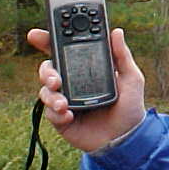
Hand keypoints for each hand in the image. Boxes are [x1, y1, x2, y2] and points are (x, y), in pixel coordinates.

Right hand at [29, 28, 145, 152]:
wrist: (127, 138)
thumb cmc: (130, 105)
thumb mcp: (131, 78)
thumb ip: (122, 55)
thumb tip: (116, 31)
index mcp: (85, 67)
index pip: (64, 49)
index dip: (48, 40)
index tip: (37, 34)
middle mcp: (71, 81)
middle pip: (48, 68)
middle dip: (46, 71)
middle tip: (55, 78)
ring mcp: (65, 100)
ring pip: (45, 90)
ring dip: (51, 95)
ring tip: (64, 103)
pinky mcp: (62, 119)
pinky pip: (50, 113)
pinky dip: (57, 113)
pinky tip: (68, 115)